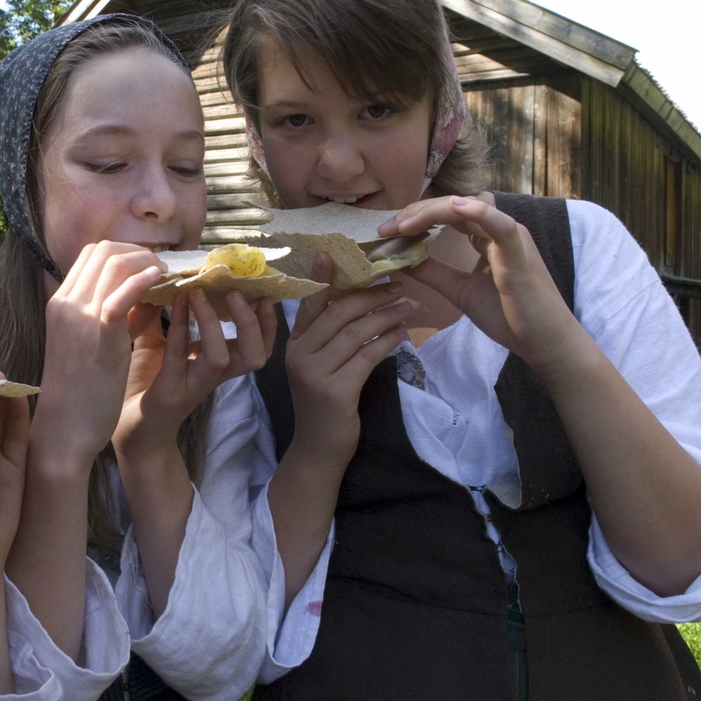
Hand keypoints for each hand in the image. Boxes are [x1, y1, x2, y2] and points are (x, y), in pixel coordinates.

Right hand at [34, 241, 165, 467]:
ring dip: (146, 262)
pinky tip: (162, 281)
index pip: (90, 254)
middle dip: (138, 252)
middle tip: (162, 267)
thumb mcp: (85, 345)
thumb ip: (107, 318)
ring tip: (167, 275)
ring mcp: (79, 316)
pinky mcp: (99, 334)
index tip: (147, 264)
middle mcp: (66, 303)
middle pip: (102, 250)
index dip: (124, 252)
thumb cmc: (79, 392)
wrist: (64, 429)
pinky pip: (121, 293)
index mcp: (60, 303)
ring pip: (113, 263)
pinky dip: (143, 280)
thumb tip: (143, 299)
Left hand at [112, 288, 275, 457]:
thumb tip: (166, 279)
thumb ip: (165, 317)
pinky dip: (179, 327)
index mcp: (218, 364)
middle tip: (238, 291)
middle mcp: (213, 377)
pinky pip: (179, 356)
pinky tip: (174, 304)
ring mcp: (193, 386)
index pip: (258, 344)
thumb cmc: (145, 387)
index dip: (266, 321)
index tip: (262, 290)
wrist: (128, 432)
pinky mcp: (169, 393)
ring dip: (214, 323)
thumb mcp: (158, 345)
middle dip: (254, 322)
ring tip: (202, 294)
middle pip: (256, 354)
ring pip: (223, 358)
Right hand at [285, 254, 410, 467]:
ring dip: (385, 315)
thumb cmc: (324, 403)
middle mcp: (299, 355)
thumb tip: (358, 300)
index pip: (310, 302)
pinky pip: (367, 356)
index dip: (323, 276)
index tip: (335, 252)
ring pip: (356, 332)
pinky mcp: (336, 391)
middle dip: (370, 295)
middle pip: (338, 312)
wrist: (318, 448)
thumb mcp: (319, 365)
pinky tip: (402, 333)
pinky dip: (388, 341)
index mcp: (293, 344)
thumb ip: (329, 337)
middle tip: (397, 286)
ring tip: (406, 306)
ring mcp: (315, 373)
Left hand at [380, 194, 582, 373]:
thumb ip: (431, 273)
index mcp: (486, 236)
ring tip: (404, 224)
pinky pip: (500, 225)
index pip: (446, 214)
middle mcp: (498, 230)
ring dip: (433, 211)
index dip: (414, 218)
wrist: (543, 342)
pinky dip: (479, 213)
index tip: (385, 233)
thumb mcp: (459, 291)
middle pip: (453, 205)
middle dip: (415, 213)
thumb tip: (398, 260)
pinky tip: (456, 207)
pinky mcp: (519, 254)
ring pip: (470, 208)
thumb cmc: (508, 316)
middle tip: (386, 229)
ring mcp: (511, 238)